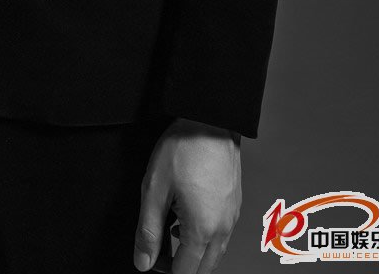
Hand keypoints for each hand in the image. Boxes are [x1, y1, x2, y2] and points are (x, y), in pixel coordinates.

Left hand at [134, 118, 240, 272]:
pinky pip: (222, 234)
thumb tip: (143, 261)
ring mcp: (232, 216)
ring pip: (215, 253)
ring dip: (195, 253)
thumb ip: (148, 231)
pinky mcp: (234, 204)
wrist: (211, 120)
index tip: (152, 257)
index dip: (165, 270)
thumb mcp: (155, 189)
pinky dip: (206, 237)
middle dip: (181, 266)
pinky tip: (190, 217)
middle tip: (160, 249)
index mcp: (202, 230)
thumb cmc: (185, 148)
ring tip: (172, 230)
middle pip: (203, 268)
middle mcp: (222, 228)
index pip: (185, 273)